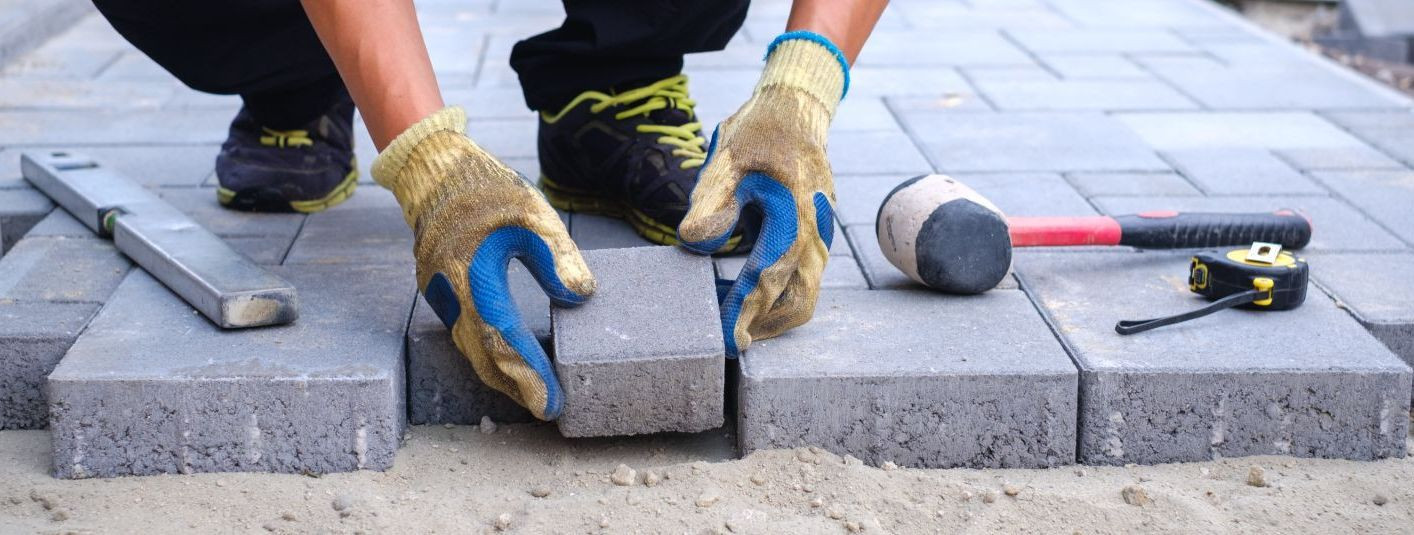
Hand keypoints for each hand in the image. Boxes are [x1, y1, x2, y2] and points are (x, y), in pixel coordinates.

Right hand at [372, 107, 594, 419]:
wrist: (436, 171)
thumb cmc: (488, 190)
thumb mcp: (532, 213)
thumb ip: (557, 257)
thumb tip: (581, 296)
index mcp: (474, 275)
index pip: (504, 338)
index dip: (529, 375)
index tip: (552, 402)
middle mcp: (452, 293)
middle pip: (484, 356)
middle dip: (516, 386)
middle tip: (547, 408)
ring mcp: (441, 294)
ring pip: (471, 348)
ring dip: (501, 374)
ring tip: (532, 392)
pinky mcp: (441, 290)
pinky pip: (465, 333)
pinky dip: (487, 352)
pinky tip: (507, 358)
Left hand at [677, 32, 848, 356]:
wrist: (797, 108)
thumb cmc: (759, 131)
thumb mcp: (727, 157)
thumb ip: (713, 200)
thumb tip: (695, 240)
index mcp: (794, 211)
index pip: (770, 274)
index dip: (748, 308)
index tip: (726, 337)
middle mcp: (816, 231)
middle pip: (799, 300)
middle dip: (764, 326)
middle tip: (726, 339)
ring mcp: (821, 236)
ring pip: (804, 295)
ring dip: (771, 315)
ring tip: (732, 321)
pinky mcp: (816, 239)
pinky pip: (802, 281)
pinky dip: (778, 298)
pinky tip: (746, 295)